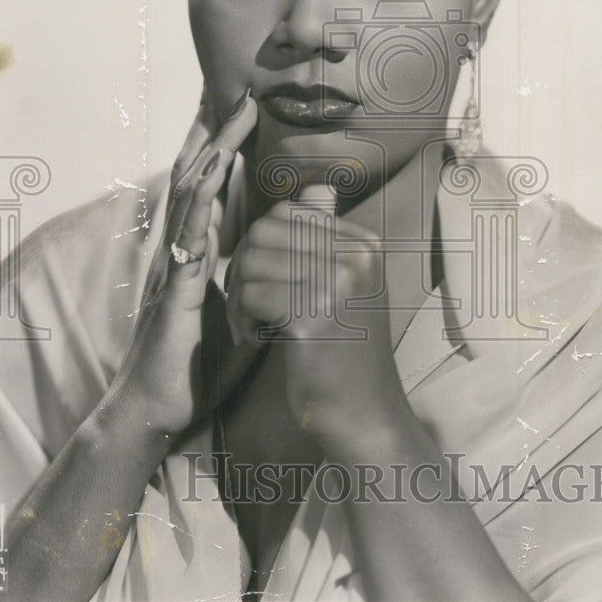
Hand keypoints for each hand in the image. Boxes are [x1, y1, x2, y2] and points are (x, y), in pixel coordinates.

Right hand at [108, 87, 257, 436]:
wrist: (156, 412)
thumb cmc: (190, 369)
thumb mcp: (235, 321)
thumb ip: (253, 292)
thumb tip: (285, 276)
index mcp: (195, 256)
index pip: (211, 192)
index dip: (227, 154)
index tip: (249, 117)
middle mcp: (180, 251)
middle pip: (197, 180)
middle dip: (219, 136)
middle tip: (243, 94)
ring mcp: (174, 267)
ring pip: (190, 196)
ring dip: (212, 152)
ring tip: (232, 114)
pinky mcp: (174, 289)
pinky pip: (187, 238)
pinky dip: (201, 201)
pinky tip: (215, 173)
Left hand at [225, 185, 411, 451]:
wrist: (364, 415)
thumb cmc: (346, 352)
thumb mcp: (348, 284)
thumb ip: (329, 236)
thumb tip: (319, 186)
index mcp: (363, 244)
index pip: (287, 212)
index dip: (260, 244)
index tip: (267, 282)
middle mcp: (354, 256)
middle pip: (262, 231)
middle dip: (242, 265)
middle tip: (249, 305)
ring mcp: (335, 284)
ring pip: (250, 261)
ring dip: (238, 295)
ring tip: (252, 324)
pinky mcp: (311, 316)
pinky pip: (249, 295)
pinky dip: (242, 319)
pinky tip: (258, 340)